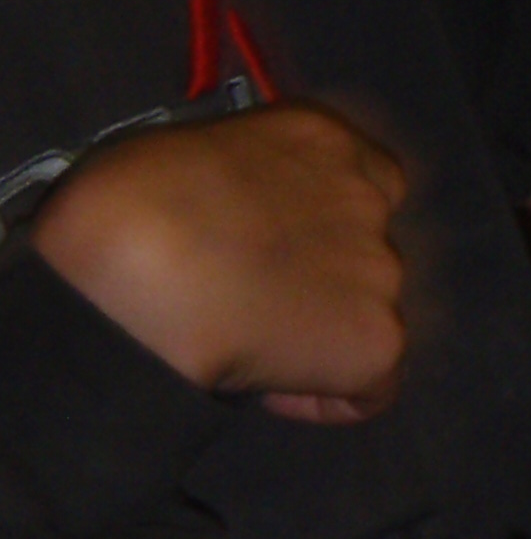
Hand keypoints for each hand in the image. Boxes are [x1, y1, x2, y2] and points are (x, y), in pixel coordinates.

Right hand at [32, 105, 408, 421]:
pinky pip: (370, 390)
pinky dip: (327, 398)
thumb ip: (255, 184)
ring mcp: (382, 273)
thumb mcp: (204, 150)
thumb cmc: (140, 198)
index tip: (291, 246)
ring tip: (254, 345)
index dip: (336, 224)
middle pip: (371, 255)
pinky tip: (270, 389)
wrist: (145, 261)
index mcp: (325, 139)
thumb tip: (249, 220)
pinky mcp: (379, 341)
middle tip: (262, 300)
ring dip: (325, 335)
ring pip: (371, 317)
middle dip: (326, 281)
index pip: (373, 182)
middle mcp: (368, 200)